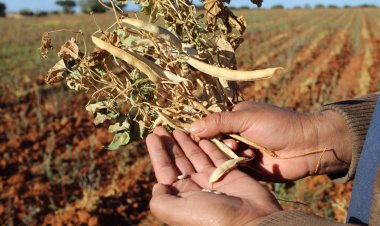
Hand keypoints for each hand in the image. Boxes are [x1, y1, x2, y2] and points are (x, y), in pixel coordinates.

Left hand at [146, 127, 280, 225]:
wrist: (251, 221)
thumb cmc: (213, 217)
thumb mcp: (178, 211)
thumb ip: (161, 201)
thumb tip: (156, 187)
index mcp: (181, 197)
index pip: (165, 170)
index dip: (158, 153)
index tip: (151, 135)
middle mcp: (195, 187)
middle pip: (179, 161)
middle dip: (170, 144)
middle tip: (162, 127)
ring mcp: (213, 180)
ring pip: (196, 156)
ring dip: (187, 142)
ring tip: (179, 128)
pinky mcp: (229, 174)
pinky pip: (217, 156)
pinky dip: (209, 146)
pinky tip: (202, 135)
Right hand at [190, 102, 351, 180]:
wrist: (307, 146)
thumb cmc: (278, 125)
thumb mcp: (246, 118)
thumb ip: (219, 122)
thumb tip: (191, 127)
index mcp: (235, 116)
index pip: (210, 123)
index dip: (203, 130)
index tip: (195, 136)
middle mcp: (236, 133)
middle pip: (213, 141)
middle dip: (218, 143)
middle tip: (232, 144)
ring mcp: (242, 150)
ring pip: (222, 155)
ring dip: (230, 154)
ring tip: (245, 152)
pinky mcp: (248, 167)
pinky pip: (233, 167)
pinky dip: (238, 164)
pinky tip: (250, 160)